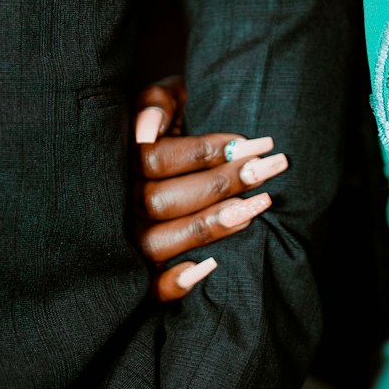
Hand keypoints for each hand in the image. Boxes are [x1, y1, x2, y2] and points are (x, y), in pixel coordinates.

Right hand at [133, 81, 288, 303]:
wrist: (167, 149)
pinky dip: (174, 284)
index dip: (204, 152)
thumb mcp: (164, 99)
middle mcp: (119, 204)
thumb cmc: (171, 122)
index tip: (252, 143)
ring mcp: (127, 240)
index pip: (155, 161)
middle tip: (269, 169)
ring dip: (210, 226)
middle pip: (161, 201)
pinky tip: (211, 266)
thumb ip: (155, 103)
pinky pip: (148, 288)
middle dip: (220, 185)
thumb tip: (146, 131)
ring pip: (159, 242)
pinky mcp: (140, 273)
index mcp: (121, 161)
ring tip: (258, 206)